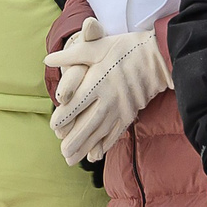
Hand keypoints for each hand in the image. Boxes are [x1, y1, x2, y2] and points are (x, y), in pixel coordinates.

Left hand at [44, 18, 170, 165]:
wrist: (158, 56)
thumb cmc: (125, 49)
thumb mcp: (97, 46)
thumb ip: (72, 54)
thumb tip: (48, 59)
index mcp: (97, 81)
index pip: (76, 104)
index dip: (64, 117)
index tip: (54, 128)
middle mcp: (109, 98)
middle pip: (88, 123)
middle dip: (74, 140)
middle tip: (62, 153)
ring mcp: (121, 108)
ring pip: (101, 132)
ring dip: (86, 146)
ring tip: (72, 159)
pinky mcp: (130, 113)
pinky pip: (116, 133)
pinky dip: (105, 145)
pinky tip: (96, 155)